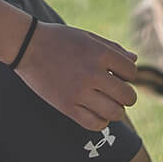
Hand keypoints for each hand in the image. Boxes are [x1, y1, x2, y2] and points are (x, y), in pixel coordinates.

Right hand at [15, 22, 140, 131]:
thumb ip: (113, 49)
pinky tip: (95, 112)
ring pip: (114, 113)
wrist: (28, 46)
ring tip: (107, 103)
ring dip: (115, 110)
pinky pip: (94, 124)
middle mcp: (92, 73)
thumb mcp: (88, 37)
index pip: (132, 72)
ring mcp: (79, 92)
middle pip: (127, 96)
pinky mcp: (66, 106)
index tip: (118, 74)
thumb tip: (134, 61)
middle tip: (115, 92)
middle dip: (126, 96)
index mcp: (100, 53)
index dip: (129, 75)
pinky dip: (101, 122)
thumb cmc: (60, 40)